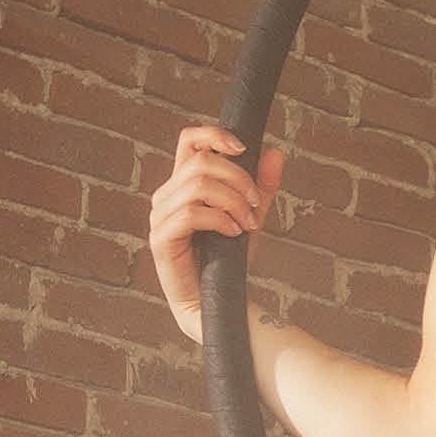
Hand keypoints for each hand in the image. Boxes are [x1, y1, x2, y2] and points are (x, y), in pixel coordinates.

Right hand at [147, 127, 284, 344]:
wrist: (217, 301)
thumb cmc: (228, 259)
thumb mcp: (250, 215)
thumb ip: (261, 186)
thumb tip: (275, 152)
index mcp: (182, 184)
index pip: (189, 141)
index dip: (214, 135)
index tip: (243, 149)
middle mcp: (166, 195)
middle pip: (200, 161)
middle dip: (237, 178)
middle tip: (257, 203)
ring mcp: (160, 217)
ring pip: (197, 185)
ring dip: (232, 201)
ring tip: (248, 223)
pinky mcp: (161, 239)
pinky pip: (191, 214)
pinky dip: (220, 220)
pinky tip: (234, 233)